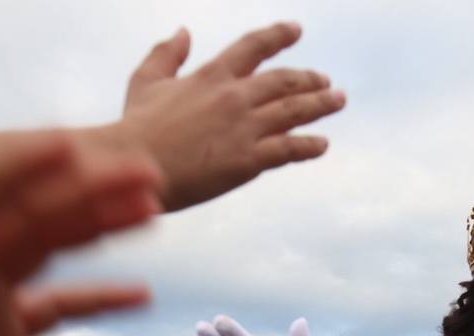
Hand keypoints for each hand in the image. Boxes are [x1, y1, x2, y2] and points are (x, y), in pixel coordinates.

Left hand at [0, 137, 161, 335]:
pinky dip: (95, 298)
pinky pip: (53, 308)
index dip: (7, 172)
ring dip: (91, 221)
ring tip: (152, 201)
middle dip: (75, 189)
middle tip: (144, 171)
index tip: (66, 146)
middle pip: (14, 217)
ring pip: (39, 247)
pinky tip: (140, 292)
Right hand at [112, 22, 344, 210]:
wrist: (137, 166)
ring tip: (337, 101)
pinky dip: (309, 145)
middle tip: (326, 82)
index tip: (296, 30)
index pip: (254, 47)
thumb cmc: (136, 127)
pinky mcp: (248, 160)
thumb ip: (166, 54)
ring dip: (320, 104)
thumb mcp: (146, 81)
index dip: (278, 36)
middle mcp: (234, 97)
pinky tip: (321, 144)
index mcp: (212, 75)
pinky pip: (289, 149)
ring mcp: (244, 128)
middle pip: (284, 81)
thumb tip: (183, 31)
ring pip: (294, 111)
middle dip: (309, 79)